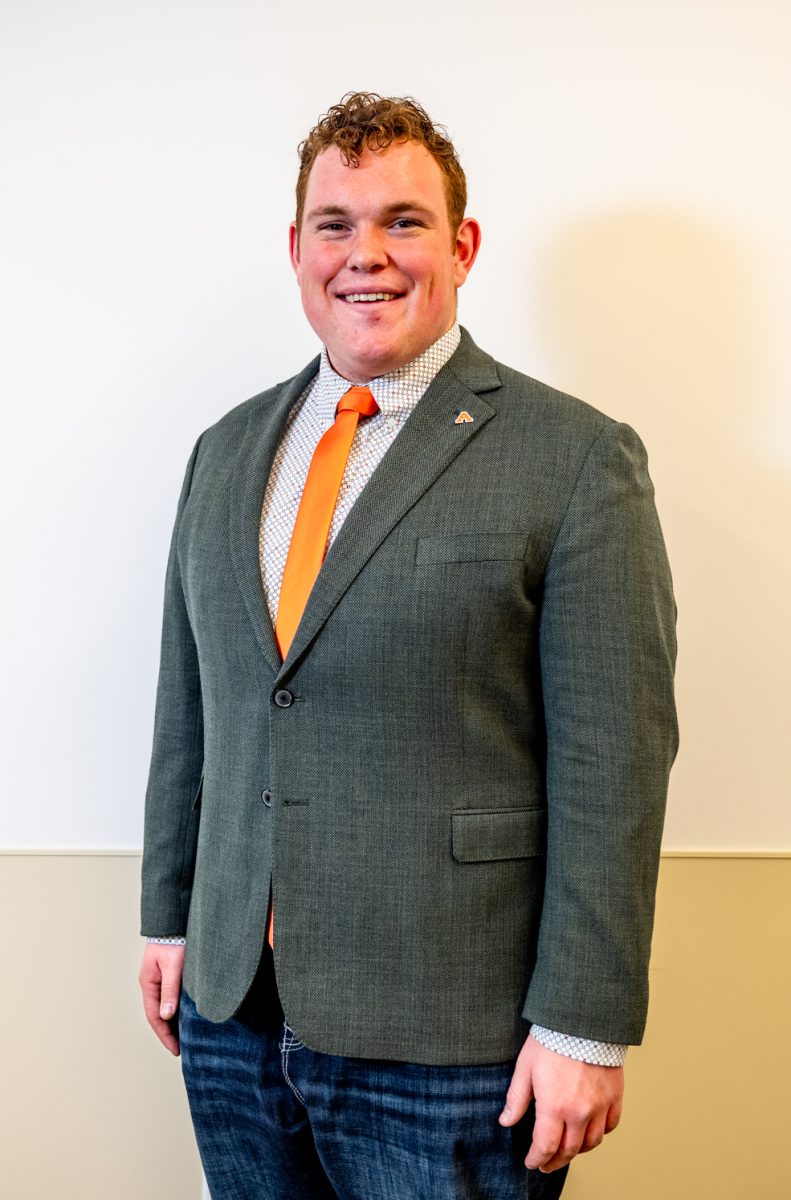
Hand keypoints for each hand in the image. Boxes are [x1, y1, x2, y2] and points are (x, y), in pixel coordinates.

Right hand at [139, 943, 185, 1055]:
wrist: (173, 920)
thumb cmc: (174, 941)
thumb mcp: (173, 967)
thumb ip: (170, 990)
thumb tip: (166, 1016)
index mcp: (149, 984)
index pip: (155, 1017)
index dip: (165, 1035)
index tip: (176, 1050)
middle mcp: (151, 984)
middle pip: (158, 1015)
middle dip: (168, 1033)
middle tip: (181, 1049)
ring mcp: (159, 979)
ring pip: (164, 1007)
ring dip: (172, 1022)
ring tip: (184, 1037)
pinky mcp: (168, 974)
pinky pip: (170, 997)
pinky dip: (176, 1010)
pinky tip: (186, 1015)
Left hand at [499, 1033, 622, 1171]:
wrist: (583, 1020)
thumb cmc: (552, 1040)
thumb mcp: (525, 1067)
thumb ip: (517, 1098)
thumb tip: (506, 1121)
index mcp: (555, 1107)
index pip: (545, 1146)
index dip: (537, 1158)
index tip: (531, 1162)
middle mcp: (580, 1112)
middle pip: (569, 1150)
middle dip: (555, 1161)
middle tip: (547, 1163)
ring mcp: (600, 1106)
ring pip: (592, 1142)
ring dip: (578, 1150)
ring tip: (568, 1149)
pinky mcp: (615, 1096)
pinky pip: (611, 1125)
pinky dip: (601, 1133)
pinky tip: (591, 1130)